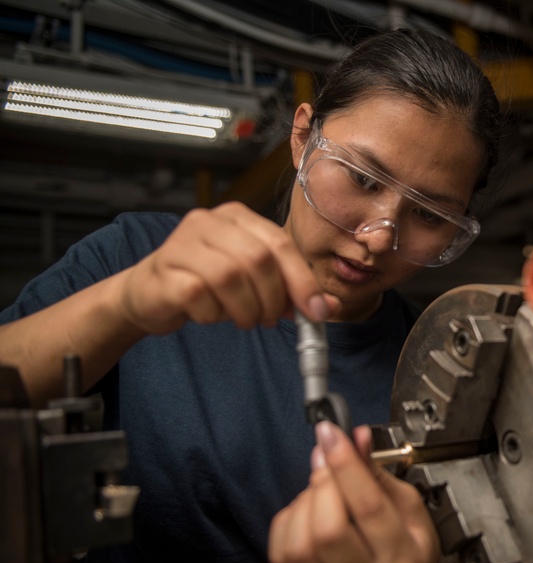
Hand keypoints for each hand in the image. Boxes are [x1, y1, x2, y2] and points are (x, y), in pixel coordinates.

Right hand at [119, 202, 337, 334]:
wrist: (149, 293)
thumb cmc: (207, 283)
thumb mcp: (255, 283)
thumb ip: (291, 291)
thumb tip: (327, 307)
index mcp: (237, 217)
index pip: (280, 244)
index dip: (302, 280)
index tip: (315, 312)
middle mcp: (208, 221)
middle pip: (258, 259)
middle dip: (272, 298)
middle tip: (270, 319)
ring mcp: (181, 243)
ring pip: (230, 277)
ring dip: (245, 309)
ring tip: (243, 319)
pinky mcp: (163, 270)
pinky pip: (199, 295)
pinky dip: (213, 314)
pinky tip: (210, 314)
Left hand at [268, 422, 443, 562]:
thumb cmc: (408, 548)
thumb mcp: (409, 507)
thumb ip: (378, 473)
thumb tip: (356, 438)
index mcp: (404, 560)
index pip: (369, 508)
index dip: (346, 464)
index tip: (331, 432)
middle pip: (329, 531)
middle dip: (323, 483)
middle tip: (328, 461)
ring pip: (300, 547)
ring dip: (304, 504)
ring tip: (321, 491)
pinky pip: (281, 555)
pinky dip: (289, 522)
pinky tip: (307, 512)